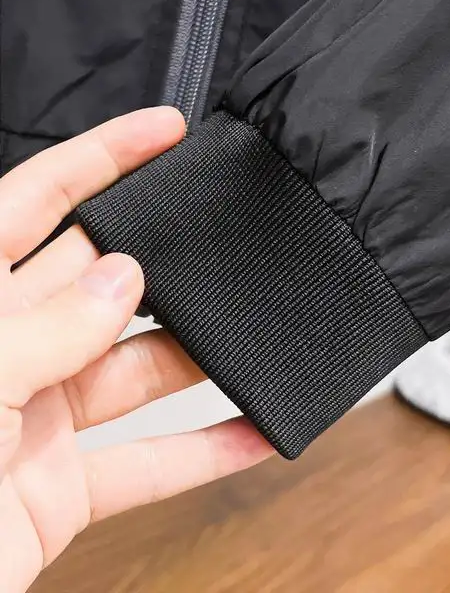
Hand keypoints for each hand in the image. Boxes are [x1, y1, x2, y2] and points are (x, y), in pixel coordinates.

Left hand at [0, 108, 273, 591]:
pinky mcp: (60, 489)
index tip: (165, 129)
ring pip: (137, 371)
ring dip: (199, 358)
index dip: (102, 156)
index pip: (37, 202)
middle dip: (166, 259)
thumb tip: (121, 279)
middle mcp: (7, 352)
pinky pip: (146, 463)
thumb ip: (43, 331)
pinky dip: (204, 452)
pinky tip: (251, 431)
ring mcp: (37, 419)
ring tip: (254, 334)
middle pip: (103, 282)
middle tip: (225, 240)